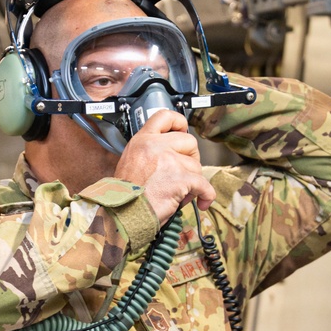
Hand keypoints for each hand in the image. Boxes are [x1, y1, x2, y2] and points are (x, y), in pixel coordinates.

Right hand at [114, 110, 215, 224]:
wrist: (124, 214)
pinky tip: (202, 201)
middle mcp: (155, 146)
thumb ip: (150, 152)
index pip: (165, 116)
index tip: (183, 130)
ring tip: (179, 192)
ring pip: (196, 165)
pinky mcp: (181, 178)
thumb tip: (172, 153)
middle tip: (184, 171)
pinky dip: (206, 195)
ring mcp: (169, 161)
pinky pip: (204, 185)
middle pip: (189, 141)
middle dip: (191, 158)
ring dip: (193, 181)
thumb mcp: (131, 162)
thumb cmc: (125, 196)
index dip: (179, 122)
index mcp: (142, 141)